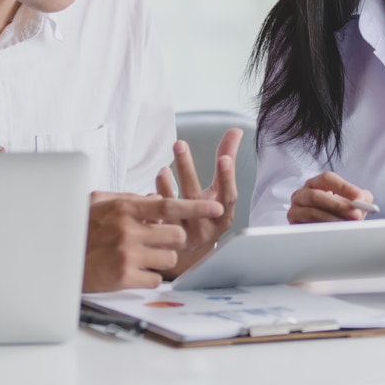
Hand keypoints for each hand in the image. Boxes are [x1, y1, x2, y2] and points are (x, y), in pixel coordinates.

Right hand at [83, 191, 222, 291]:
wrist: (52, 255)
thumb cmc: (76, 226)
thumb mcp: (98, 202)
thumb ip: (129, 198)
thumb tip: (155, 197)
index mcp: (124, 208)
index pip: (170, 204)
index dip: (197, 206)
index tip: (216, 208)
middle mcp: (128, 229)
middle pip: (176, 235)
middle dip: (172, 240)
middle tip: (157, 242)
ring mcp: (127, 254)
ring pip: (169, 258)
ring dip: (162, 260)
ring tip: (143, 258)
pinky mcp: (123, 277)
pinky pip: (154, 279)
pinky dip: (148, 278)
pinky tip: (132, 272)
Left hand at [156, 129, 242, 272]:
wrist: (193, 253)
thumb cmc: (208, 213)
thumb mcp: (220, 191)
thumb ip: (227, 159)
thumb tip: (236, 131)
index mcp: (223, 215)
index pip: (228, 195)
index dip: (227, 177)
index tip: (224, 158)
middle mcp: (205, 226)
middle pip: (195, 197)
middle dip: (187, 168)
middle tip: (179, 144)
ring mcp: (184, 235)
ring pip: (173, 209)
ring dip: (166, 186)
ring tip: (163, 169)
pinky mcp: (165, 240)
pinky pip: (156, 220)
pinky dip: (152, 205)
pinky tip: (148, 194)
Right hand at [287, 172, 373, 223]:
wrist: (326, 231)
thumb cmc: (340, 213)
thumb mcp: (353, 202)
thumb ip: (362, 198)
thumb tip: (362, 201)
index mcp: (316, 183)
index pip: (328, 179)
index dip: (344, 187)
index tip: (359, 198)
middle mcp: (303, 193)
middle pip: (317, 195)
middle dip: (339, 206)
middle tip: (355, 214)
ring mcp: (296, 208)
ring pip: (312, 212)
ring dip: (332, 219)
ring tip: (346, 226)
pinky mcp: (294, 223)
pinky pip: (306, 225)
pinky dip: (321, 229)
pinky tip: (332, 233)